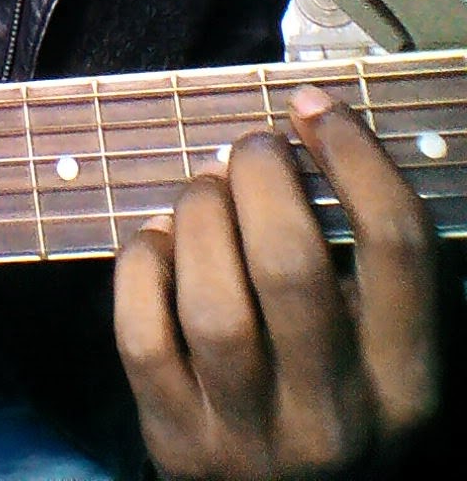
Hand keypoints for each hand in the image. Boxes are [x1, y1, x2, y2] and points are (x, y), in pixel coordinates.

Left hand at [112, 85, 440, 478]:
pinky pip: (143, 333)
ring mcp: (250, 435)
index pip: (397, 245)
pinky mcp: (176, 441)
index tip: (316, 109)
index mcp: (408, 383)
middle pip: (291, 265)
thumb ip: (370, 260)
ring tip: (207, 189)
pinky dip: (142, 265)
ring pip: (213, 301)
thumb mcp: (388, 345)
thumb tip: (308, 127)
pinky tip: (160, 239)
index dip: (354, 155)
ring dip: (201, 215)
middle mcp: (335, 414)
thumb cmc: (343, 398)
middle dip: (262, 177)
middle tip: (253, 147)